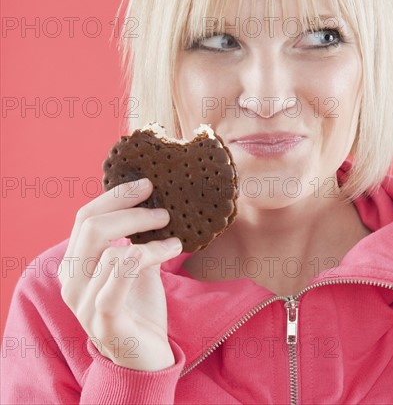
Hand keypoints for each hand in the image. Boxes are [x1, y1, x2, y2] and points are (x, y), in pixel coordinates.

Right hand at [58, 177, 182, 370]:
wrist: (144, 354)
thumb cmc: (140, 305)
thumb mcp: (137, 265)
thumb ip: (136, 238)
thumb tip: (155, 203)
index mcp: (76, 262)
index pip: (85, 217)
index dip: (116, 196)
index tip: (147, 184)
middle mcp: (72, 281)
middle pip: (93, 228)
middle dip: (132, 212)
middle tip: (165, 212)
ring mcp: (83, 305)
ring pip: (110, 253)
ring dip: (148, 238)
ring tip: (174, 238)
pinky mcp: (104, 324)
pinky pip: (116, 285)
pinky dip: (147, 258)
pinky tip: (170, 250)